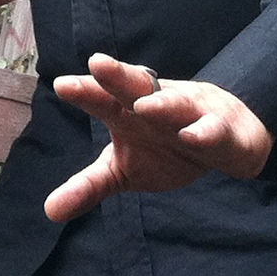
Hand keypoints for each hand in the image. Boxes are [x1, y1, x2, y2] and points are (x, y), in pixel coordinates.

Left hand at [43, 53, 273, 221]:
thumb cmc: (164, 147)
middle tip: (97, 63)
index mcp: (127, 112)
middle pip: (134, 86)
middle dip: (117, 76)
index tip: (62, 85)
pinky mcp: (220, 131)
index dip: (85, 91)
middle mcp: (156, 105)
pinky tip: (192, 136)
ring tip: (144, 105)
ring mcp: (190, 114)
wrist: (226, 139)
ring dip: (162, 103)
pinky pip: (213, 131)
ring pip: (176, 103)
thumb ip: (88, 186)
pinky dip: (205, 132)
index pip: (103, 99)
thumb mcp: (123, 170)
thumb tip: (49, 211)